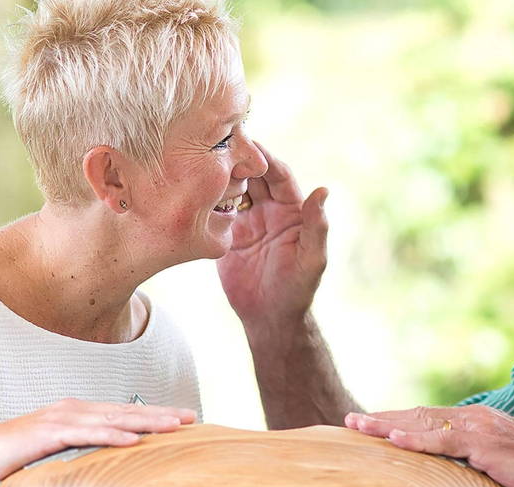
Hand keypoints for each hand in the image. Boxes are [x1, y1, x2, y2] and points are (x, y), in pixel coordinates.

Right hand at [0, 398, 196, 486]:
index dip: (156, 414)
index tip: (184, 418)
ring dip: (146, 423)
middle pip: (127, 411)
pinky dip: (111, 437)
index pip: (125, 412)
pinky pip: (87, 435)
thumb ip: (84, 448)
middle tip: (192, 417)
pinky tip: (133, 441)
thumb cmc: (21, 455)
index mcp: (80, 411)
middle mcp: (76, 409)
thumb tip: (112, 458)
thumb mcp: (60, 448)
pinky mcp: (51, 433)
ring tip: (173, 427)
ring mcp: (64, 419)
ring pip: (114, 419)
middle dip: (161, 414)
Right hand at [217, 141, 328, 328]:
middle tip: (217, 142)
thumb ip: (317, 226)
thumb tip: (323, 190)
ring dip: (219, 174)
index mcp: (292, 211)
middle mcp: (269, 210)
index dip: (265, 158)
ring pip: (232, 189)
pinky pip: (214, 210)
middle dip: (238, 158)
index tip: (249, 143)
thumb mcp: (312, 259)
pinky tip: (190, 186)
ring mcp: (246, 221)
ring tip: (199, 159)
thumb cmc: (298, 290)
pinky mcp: (226, 235)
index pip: (278, 175)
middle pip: (253, 175)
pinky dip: (205, 198)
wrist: (270, 318)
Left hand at [344, 406, 513, 486]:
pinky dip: (416, 439)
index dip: (398, 420)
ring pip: (422, 423)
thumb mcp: (500, 462)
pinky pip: (443, 441)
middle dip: (382, 418)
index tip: (371, 424)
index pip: (428, 417)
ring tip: (357, 426)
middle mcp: (474, 417)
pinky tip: (393, 439)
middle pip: (418, 415)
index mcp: (476, 419)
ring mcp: (478, 428)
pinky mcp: (483, 444)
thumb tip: (454, 477)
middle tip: (349, 421)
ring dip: (387, 425)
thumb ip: (475, 461)